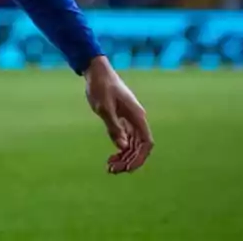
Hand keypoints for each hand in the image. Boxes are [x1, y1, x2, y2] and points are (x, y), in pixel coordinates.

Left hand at [84, 56, 153, 173]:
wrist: (96, 71)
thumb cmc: (100, 87)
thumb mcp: (104, 108)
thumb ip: (113, 127)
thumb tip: (123, 147)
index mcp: (137, 116)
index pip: (146, 143)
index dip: (139, 157)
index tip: (127, 167)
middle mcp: (137, 119)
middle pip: (139, 146)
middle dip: (129, 160)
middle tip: (111, 170)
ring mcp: (130, 119)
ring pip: (132, 144)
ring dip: (124, 157)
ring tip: (110, 167)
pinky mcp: (122, 118)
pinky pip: (126, 138)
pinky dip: (120, 148)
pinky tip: (111, 156)